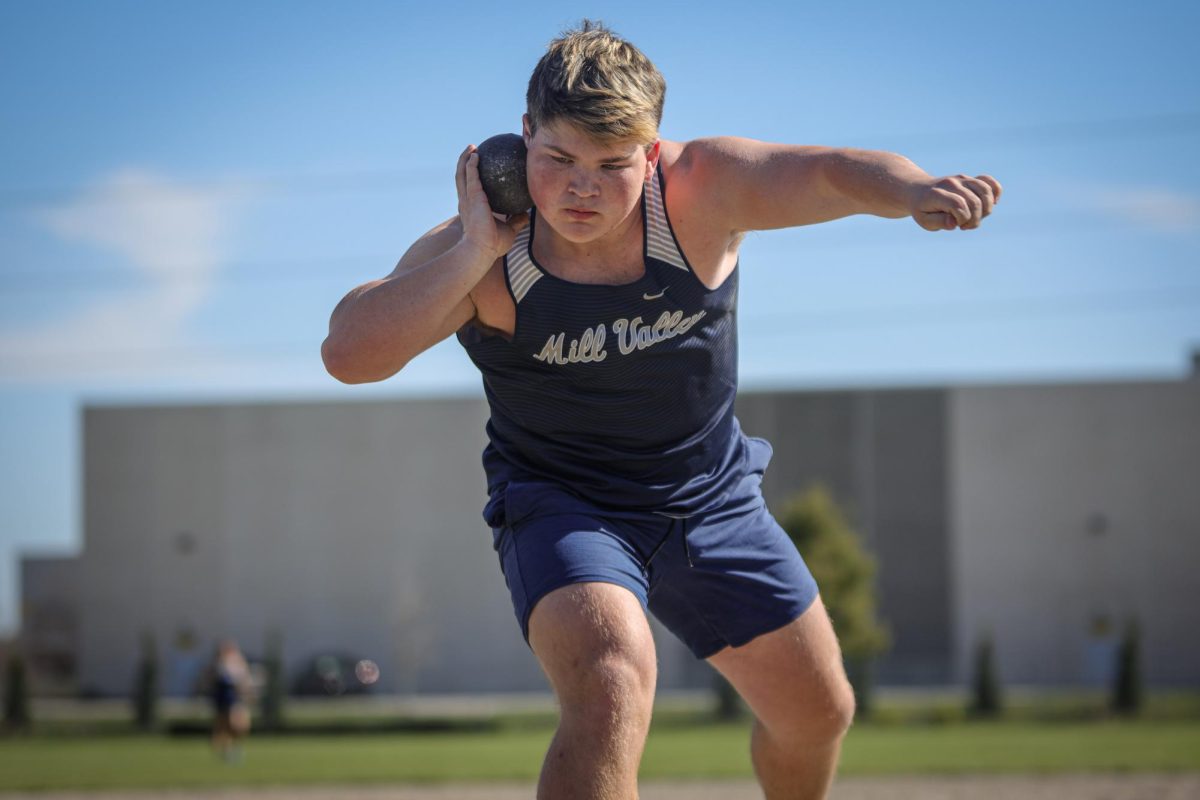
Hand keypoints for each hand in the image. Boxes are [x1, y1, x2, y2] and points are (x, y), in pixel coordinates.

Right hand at [456, 144, 529, 258]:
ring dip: (465, 159)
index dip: (471, 180)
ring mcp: (467, 200)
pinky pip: (471, 177)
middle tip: (472, 153)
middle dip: (464, 164)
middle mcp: (466, 203)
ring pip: (462, 174)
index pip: (470, 191)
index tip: (477, 170)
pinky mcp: (471, 198)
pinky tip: (476, 155)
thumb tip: (527, 215)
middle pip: (461, 179)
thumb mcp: (508, 230)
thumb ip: (516, 221)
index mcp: (472, 210)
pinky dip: (471, 165)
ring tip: (472, 148)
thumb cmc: (493, 245)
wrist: (481, 250)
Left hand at [909, 174, 1001, 230]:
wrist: (917, 190)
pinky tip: (992, 203)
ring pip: (985, 191)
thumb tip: (954, 223)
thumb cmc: (922, 208)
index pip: (959, 205)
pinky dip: (995, 192)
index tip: (957, 225)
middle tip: (964, 226)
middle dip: (974, 219)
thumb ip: (938, 222)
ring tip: (974, 218)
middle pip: (975, 201)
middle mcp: (952, 183)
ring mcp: (962, 179)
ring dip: (986, 209)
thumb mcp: (924, 220)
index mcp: (937, 194)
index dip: (962, 219)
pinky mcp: (969, 179)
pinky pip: (989, 181)